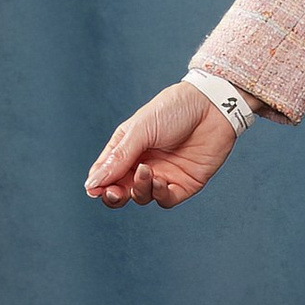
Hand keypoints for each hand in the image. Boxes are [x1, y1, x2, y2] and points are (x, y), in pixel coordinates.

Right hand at [85, 81, 240, 210]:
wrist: (212, 105)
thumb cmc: (173, 109)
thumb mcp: (139, 130)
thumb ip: (118, 157)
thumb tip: (92, 184)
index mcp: (127, 150)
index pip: (106, 175)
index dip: (98, 185)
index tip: (94, 189)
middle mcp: (144, 165)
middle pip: (122, 192)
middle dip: (114, 196)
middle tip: (113, 192)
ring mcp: (165, 175)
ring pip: (143, 197)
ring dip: (139, 190)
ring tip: (145, 170)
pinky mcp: (187, 183)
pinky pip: (167, 199)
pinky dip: (159, 195)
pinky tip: (159, 181)